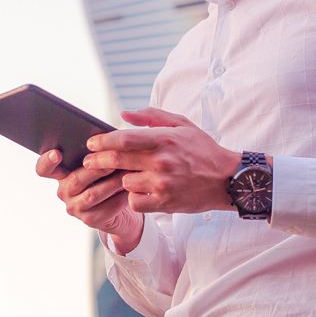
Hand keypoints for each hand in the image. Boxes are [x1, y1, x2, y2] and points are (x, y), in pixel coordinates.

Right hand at [35, 149, 143, 251]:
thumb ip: (95, 152)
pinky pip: (107, 208)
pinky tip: (132, 188)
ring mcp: (75, 208)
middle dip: (97, 169)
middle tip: (114, 159)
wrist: (120, 208)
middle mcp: (64, 191)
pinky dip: (121, 197)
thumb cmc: (108, 177)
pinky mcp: (90, 220)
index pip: (44, 169)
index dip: (47, 161)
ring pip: (93, 194)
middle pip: (76, 179)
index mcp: (61, 173)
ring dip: (112, 182)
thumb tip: (106, 137)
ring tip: (128, 171)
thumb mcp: (99, 163)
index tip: (57, 153)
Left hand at [83, 108, 241, 214]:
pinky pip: (135, 202)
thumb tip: (124, 114)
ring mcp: (163, 184)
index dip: (103, 140)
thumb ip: (152, 117)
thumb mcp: (182, 125)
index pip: (125, 138)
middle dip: (96, 161)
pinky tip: (139, 192)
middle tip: (88, 162)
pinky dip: (133, 197)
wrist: (227, 180)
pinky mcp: (165, 203)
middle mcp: (162, 161)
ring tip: (124, 176)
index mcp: (164, 139)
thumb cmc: (202, 149)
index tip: (90, 143)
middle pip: (117, 160)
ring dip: (121, 179)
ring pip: (125, 182)